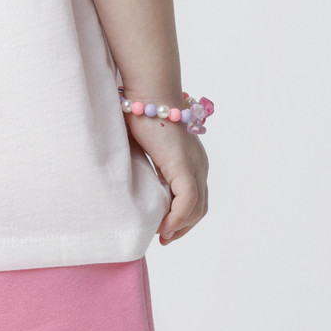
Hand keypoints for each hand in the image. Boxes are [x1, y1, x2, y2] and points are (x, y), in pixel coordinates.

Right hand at [123, 101, 208, 245]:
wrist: (147, 93)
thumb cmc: (140, 111)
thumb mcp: (143, 145)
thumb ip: (145, 163)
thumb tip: (130, 179)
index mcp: (192, 158)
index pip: (195, 196)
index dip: (181, 216)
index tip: (164, 227)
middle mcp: (199, 163)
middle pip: (200, 207)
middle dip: (182, 226)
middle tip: (164, 238)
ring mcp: (195, 165)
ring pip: (197, 209)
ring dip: (179, 227)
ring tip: (162, 236)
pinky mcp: (185, 167)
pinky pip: (187, 203)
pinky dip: (176, 219)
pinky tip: (163, 228)